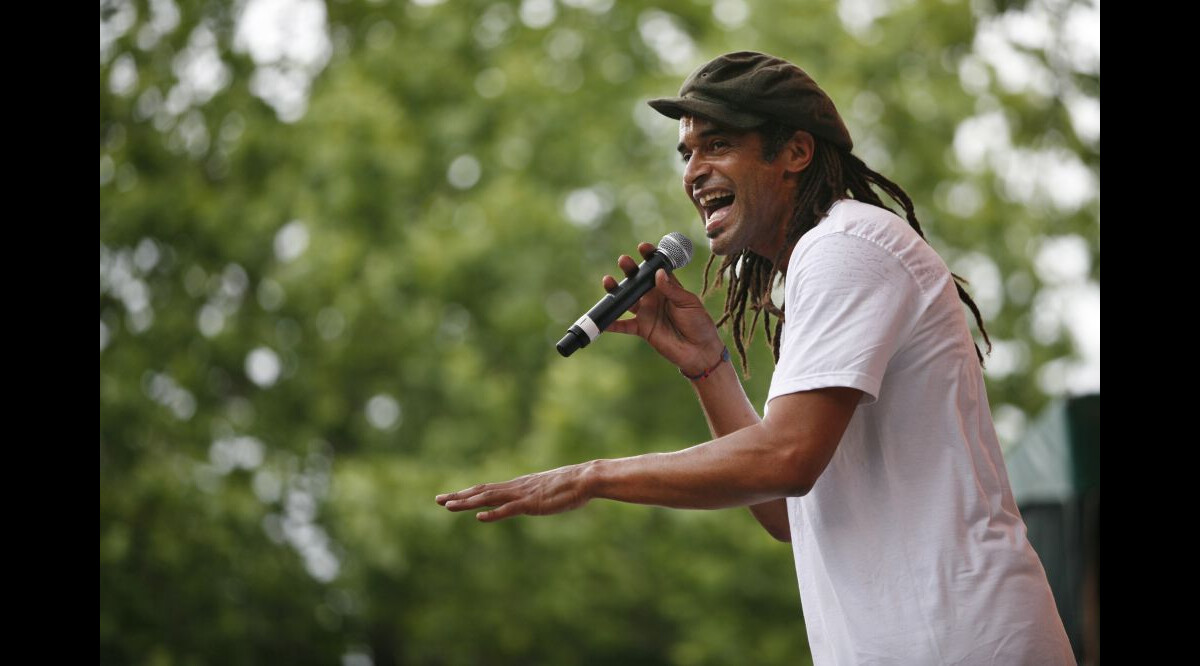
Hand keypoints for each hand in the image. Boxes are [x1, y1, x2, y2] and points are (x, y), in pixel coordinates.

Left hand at [436, 463, 593, 521]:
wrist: (586, 478)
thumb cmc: (572, 486)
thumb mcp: (549, 492)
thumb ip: (538, 496)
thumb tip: (536, 499)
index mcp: (518, 486)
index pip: (487, 488)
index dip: (467, 493)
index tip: (450, 496)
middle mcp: (516, 488)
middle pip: (481, 491)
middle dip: (459, 496)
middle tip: (437, 499)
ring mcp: (522, 496)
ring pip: (489, 498)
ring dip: (467, 502)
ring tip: (448, 505)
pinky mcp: (532, 504)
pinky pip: (508, 510)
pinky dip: (493, 514)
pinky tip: (479, 517)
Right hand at [602, 242, 724, 374]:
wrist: (699, 351)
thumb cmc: (699, 324)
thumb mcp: (689, 303)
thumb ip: (672, 290)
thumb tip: (658, 273)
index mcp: (669, 287)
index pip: (656, 268)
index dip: (649, 257)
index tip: (643, 247)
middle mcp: (655, 297)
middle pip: (638, 281)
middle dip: (629, 270)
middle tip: (623, 261)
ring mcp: (647, 312)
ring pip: (627, 299)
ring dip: (617, 291)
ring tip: (608, 282)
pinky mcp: (642, 328)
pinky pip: (624, 325)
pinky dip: (612, 323)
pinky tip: (603, 320)